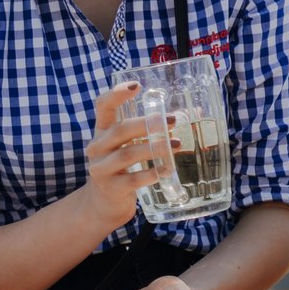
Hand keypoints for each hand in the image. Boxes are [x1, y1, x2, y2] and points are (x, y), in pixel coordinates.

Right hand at [79, 82, 165, 236]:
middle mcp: (97, 148)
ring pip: (128, 154)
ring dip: (154, 148)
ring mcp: (101, 169)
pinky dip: (152, 174)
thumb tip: (191, 114)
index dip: (116, 94)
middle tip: (173, 120)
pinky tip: (166, 170)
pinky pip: (133, 179)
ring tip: (176, 145)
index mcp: (101, 132)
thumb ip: (148, 131)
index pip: (102, 106)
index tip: (137, 86)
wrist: (104, 203)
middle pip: (120, 130)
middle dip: (148, 124)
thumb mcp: (126, 146)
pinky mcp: (111, 188)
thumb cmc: (122, 168)